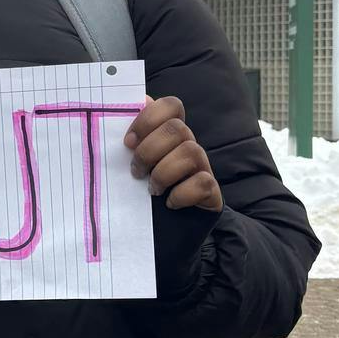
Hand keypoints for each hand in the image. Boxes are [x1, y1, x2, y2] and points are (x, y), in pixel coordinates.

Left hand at [124, 96, 222, 213]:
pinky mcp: (210, 191)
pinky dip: (181, 194)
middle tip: (136, 171)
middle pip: (177, 128)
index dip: (149, 118)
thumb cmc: (142, 193)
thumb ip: (127, 141)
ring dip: (164, 172)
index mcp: (168, 134)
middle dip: (150, 150)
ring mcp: (202, 167)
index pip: (170, 105)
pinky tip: (169, 203)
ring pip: (191, 151)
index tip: (128, 142)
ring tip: (152, 189)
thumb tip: (131, 106)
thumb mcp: (130, 166)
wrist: (164, 232)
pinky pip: (203, 182)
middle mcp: (187, 145)